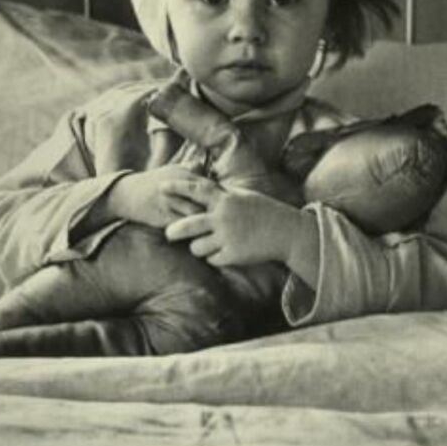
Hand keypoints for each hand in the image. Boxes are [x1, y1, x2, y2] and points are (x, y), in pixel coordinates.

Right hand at [109, 166, 218, 228]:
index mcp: (184, 174)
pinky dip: (192, 232)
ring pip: (195, 215)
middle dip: (217, 213)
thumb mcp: (171, 170)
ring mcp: (170, 202)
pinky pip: (182, 226)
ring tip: (216, 233)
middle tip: (227, 224)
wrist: (127, 194)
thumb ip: (191, 168)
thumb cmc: (153, 182)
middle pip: (206, 201)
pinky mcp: (162, 216)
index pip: (211, 186)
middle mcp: (178, 187)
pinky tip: (199, 237)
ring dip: (206, 224)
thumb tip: (208, 167)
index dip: (222, 199)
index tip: (230, 208)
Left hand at [165, 186, 300, 267]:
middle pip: (189, 224)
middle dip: (174, 230)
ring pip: (197, 247)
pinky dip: (215, 257)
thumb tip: (202, 187)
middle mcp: (224, 218)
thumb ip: (222, 195)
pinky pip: (212, 259)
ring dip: (198, 247)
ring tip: (206, 245)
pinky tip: (224, 253)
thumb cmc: (264, 211)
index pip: (197, 190)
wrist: (285, 231)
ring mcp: (228, 237)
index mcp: (226, 200)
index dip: (178, 187)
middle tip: (168, 233)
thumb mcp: (243, 197)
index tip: (161, 186)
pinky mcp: (233, 255)